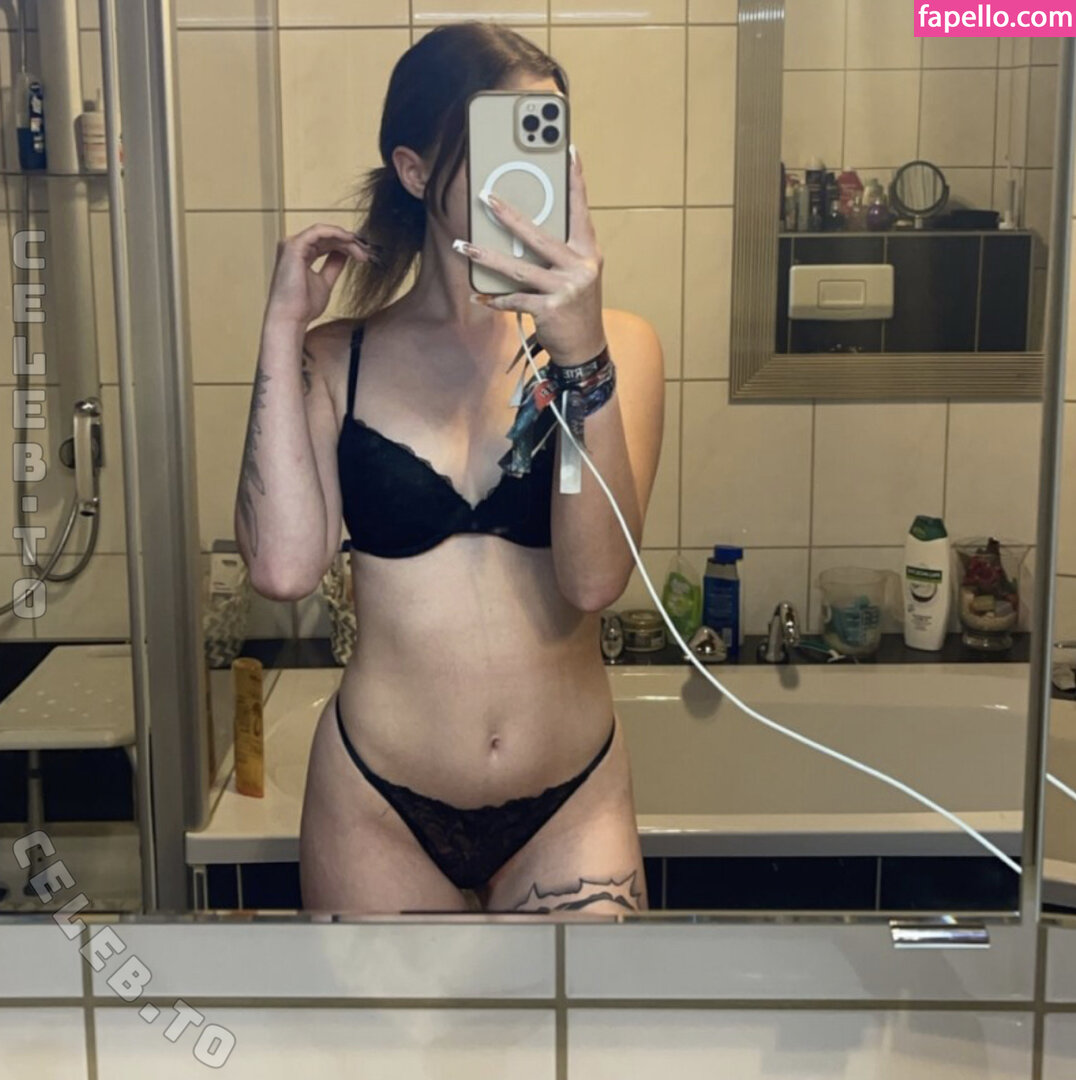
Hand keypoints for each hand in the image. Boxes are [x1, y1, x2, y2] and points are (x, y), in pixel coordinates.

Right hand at [265, 224, 380, 327]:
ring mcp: (292, 245)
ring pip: (325, 233)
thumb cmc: (303, 306)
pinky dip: (336, 233)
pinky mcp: (294, 246)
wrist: (291, 318)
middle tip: (367, 252)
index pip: (326, 243)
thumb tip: (345, 254)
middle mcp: (295, 247)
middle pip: (327, 236)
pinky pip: (318, 232)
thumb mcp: (325, 282)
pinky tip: (350, 240)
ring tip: (362, 250)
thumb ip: (333, 266)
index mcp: (300, 255)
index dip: (346, 246)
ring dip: (346, 239)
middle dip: (350, 243)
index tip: (364, 255)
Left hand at [453, 145, 605, 366]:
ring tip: (463, 245)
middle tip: (485, 197)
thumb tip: (524, 229)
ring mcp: (566, 288)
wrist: (586, 347)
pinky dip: (495, 298)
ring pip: (518, 268)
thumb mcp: (578, 273)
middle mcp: (580, 266)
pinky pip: (515, 300)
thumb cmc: (577, 306)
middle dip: (508, 215)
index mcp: (588, 251)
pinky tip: (479, 295)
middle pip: (538, 235)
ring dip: (486, 257)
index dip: (576, 180)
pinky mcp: (551, 310)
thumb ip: (561, 251)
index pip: (580, 209)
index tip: (569, 150)